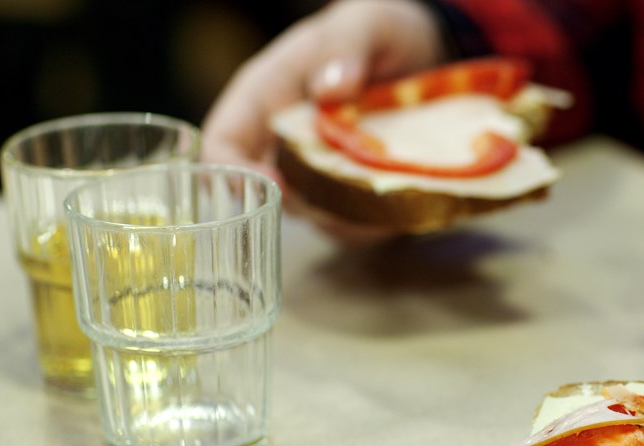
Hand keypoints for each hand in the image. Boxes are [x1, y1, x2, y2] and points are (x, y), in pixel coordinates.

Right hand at [201, 0, 445, 241]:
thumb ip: (346, 47)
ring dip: (341, 217)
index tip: (280, 186)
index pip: (222, 144)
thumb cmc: (380, 31)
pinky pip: (348, 224)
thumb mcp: (367, 23)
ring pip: (309, 215)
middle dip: (304, 204)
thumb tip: (329, 88)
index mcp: (265, 96)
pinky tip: (399, 203)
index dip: (236, 174)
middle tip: (350, 195)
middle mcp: (279, 141)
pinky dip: (370, 224)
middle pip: (263, 194)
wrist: (422, 51)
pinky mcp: (346, 192)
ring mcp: (312, 170)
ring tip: (383, 198)